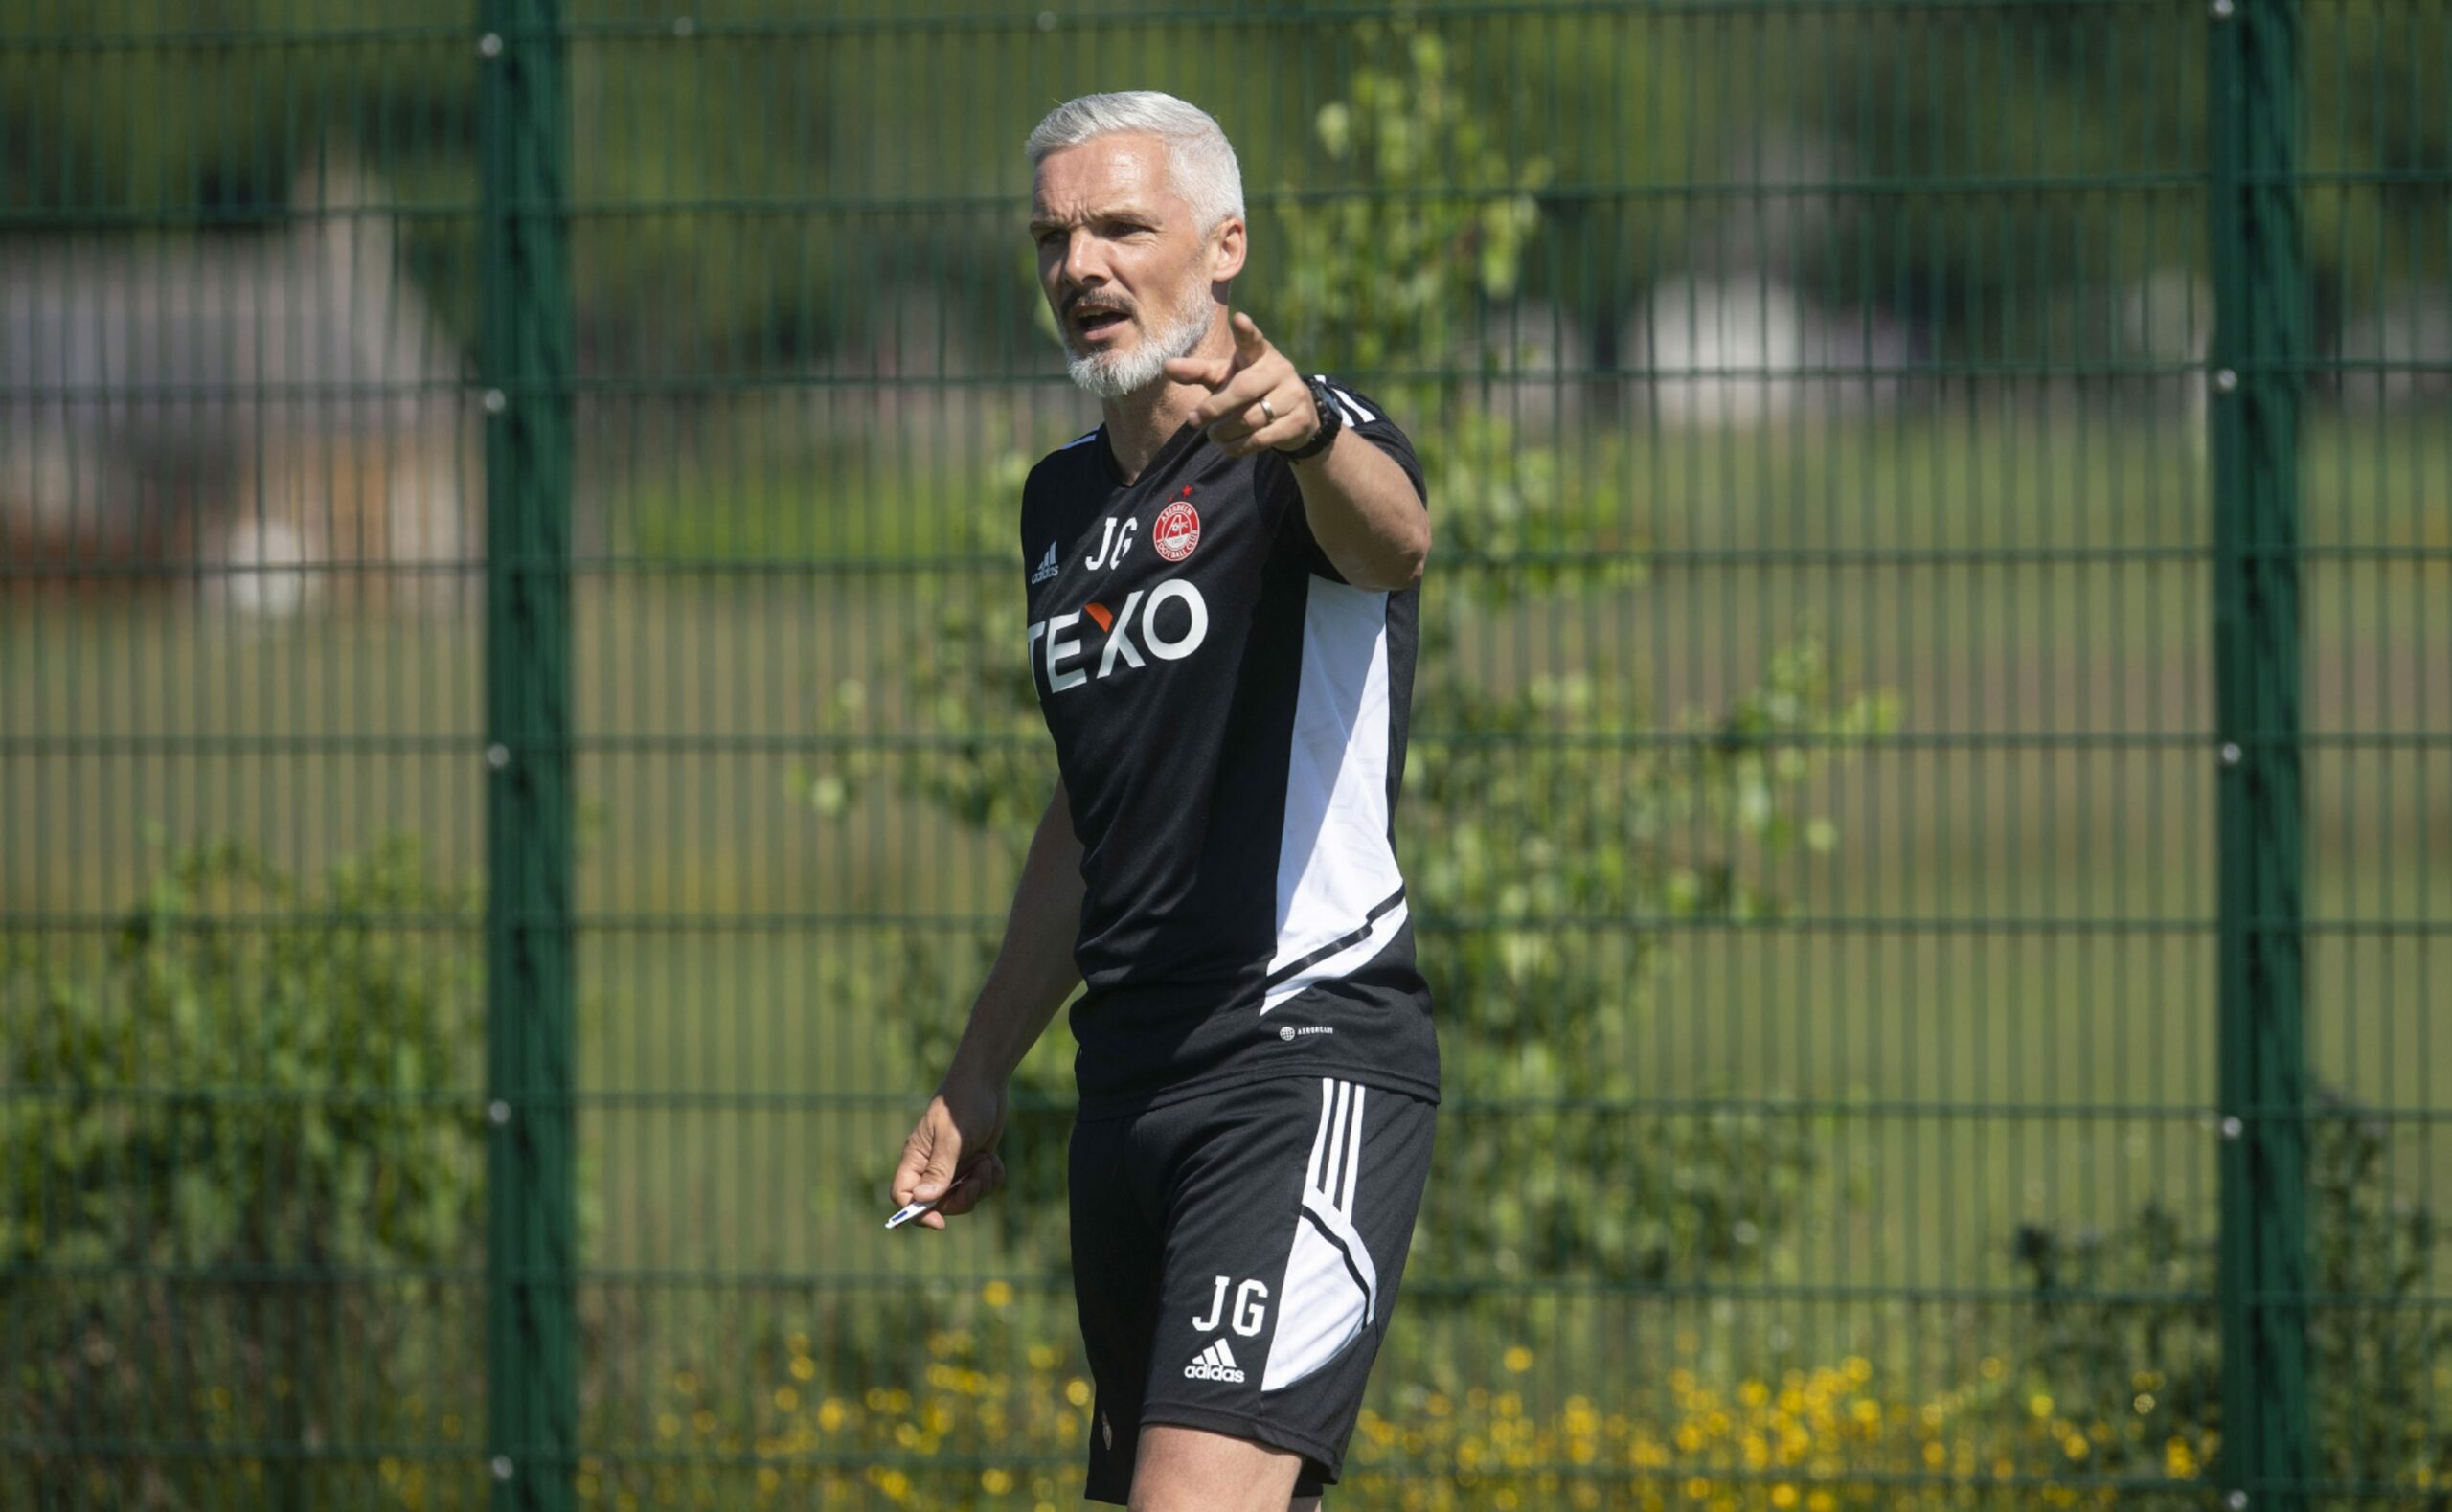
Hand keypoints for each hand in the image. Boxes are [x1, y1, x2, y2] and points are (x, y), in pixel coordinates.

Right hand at [889, 1074, 1008, 1230]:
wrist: (987, 1081)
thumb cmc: (964, 1104)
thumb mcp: (952, 1137)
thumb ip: (939, 1169)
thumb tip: (923, 1200)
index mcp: (916, 1158)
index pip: (903, 1196)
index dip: (916, 1214)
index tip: (940, 1221)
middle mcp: (932, 1166)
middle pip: (938, 1204)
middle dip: (962, 1198)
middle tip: (976, 1179)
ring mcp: (954, 1166)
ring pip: (964, 1197)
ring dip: (980, 1185)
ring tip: (986, 1161)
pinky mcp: (974, 1163)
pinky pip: (982, 1186)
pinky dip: (991, 1176)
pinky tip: (993, 1158)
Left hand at [1165, 312, 1319, 457]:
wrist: (1296, 414)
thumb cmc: (1250, 389)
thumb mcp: (1225, 377)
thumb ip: (1199, 372)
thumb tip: (1167, 366)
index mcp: (1260, 354)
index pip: (1252, 340)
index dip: (1246, 331)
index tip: (1239, 319)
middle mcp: (1280, 370)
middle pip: (1243, 389)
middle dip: (1216, 407)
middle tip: (1194, 420)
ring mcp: (1293, 395)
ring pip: (1251, 418)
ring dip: (1225, 432)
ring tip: (1213, 435)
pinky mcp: (1299, 421)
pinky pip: (1263, 438)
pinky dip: (1240, 446)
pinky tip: (1228, 447)